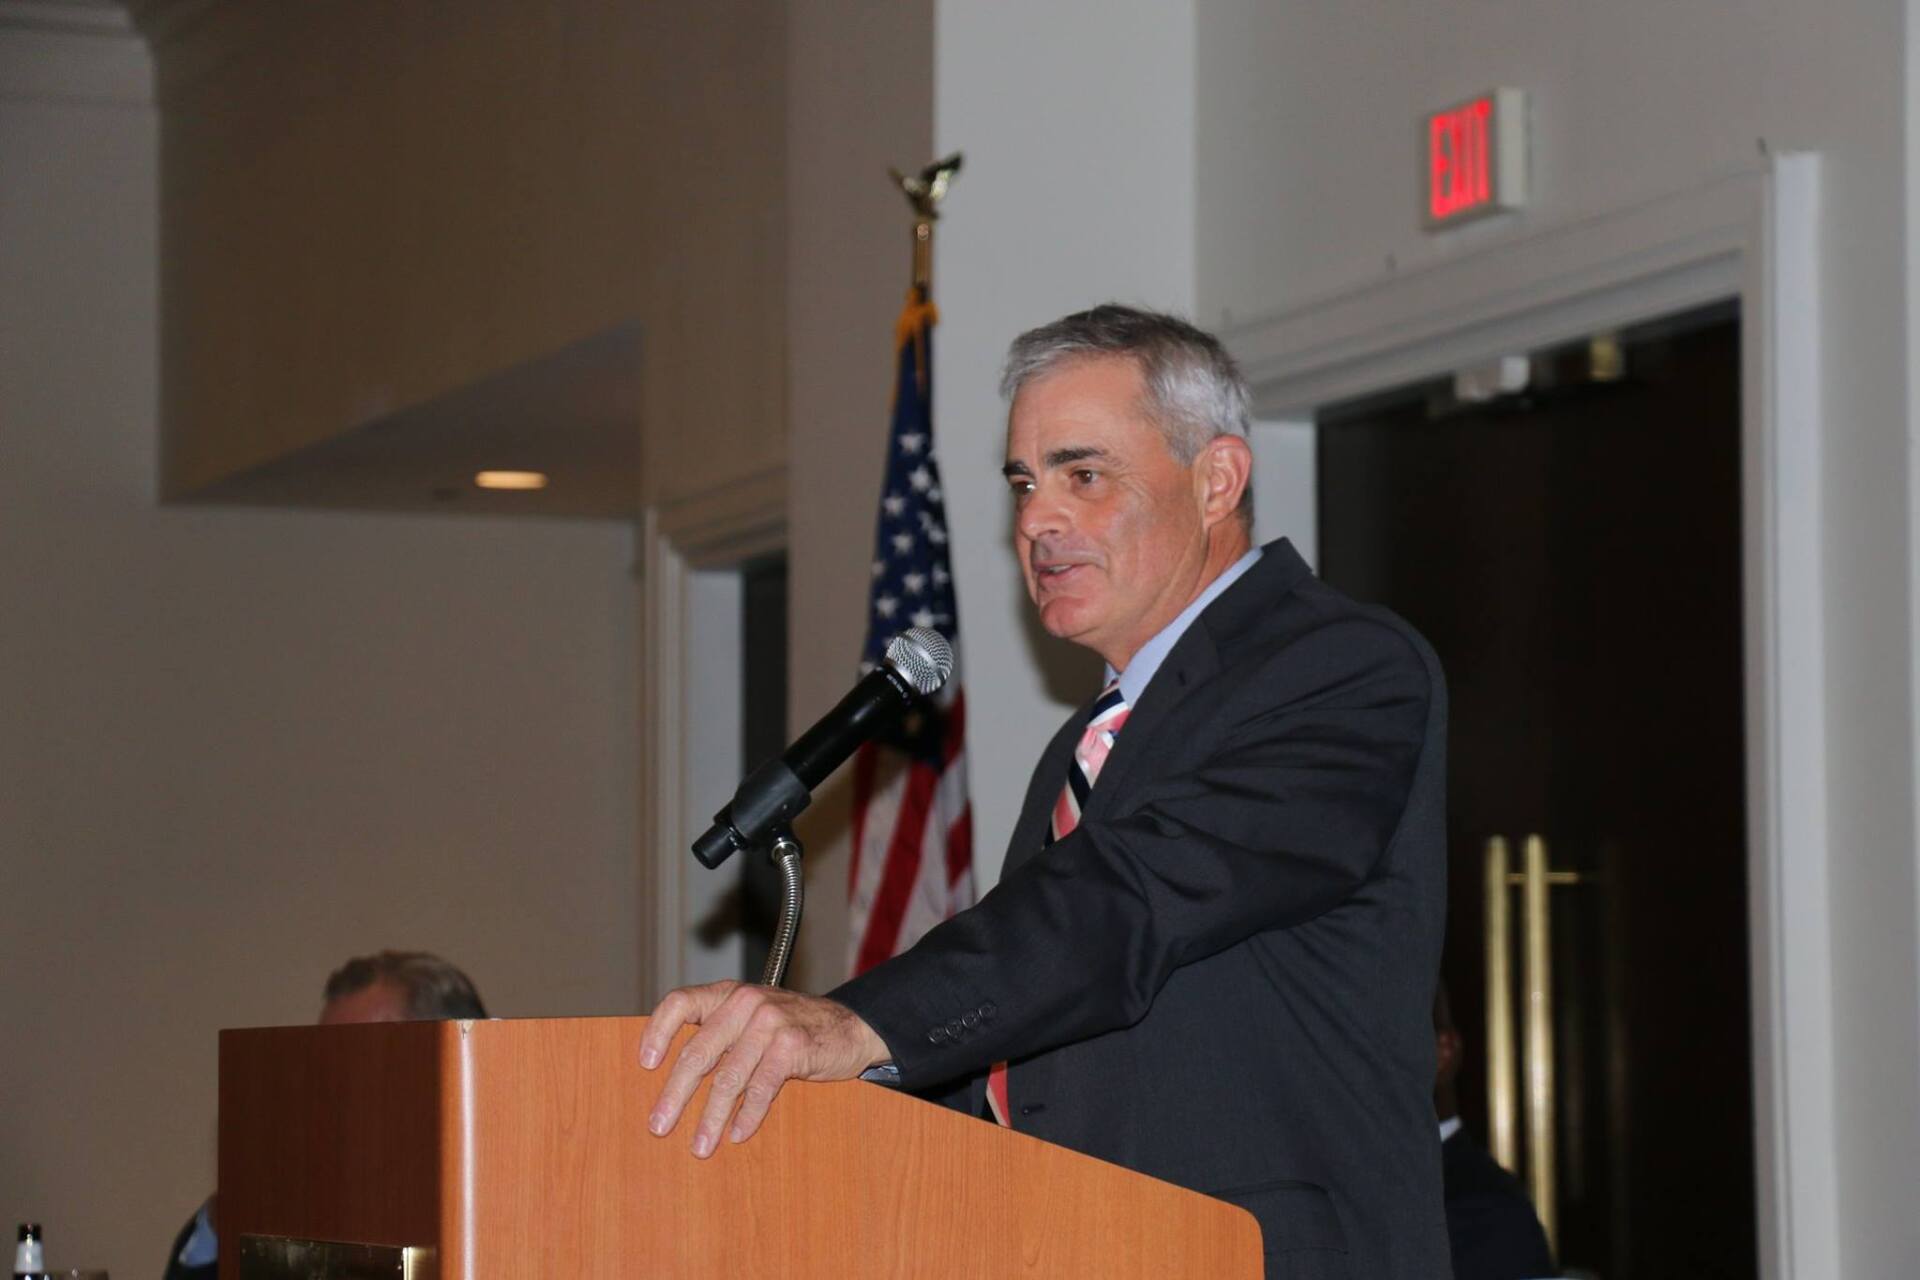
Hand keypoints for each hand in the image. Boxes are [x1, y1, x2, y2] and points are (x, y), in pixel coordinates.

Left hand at [639, 980, 889, 1156]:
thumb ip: (720, 1035)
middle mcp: (745, 1003)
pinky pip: (760, 1088)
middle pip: (698, 1052)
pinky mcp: (792, 1046)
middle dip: (674, 1094)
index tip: (644, 1065)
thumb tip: (673, 1080)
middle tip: (658, 1126)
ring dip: (710, 1118)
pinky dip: (747, 1116)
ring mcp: (770, 1023)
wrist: (851, 1027)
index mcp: (728, 994)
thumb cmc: (791, 1029)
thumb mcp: (752, 1019)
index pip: (680, 1003)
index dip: (657, 1032)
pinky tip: (736, 1134)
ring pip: (728, 1078)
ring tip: (700, 1146)